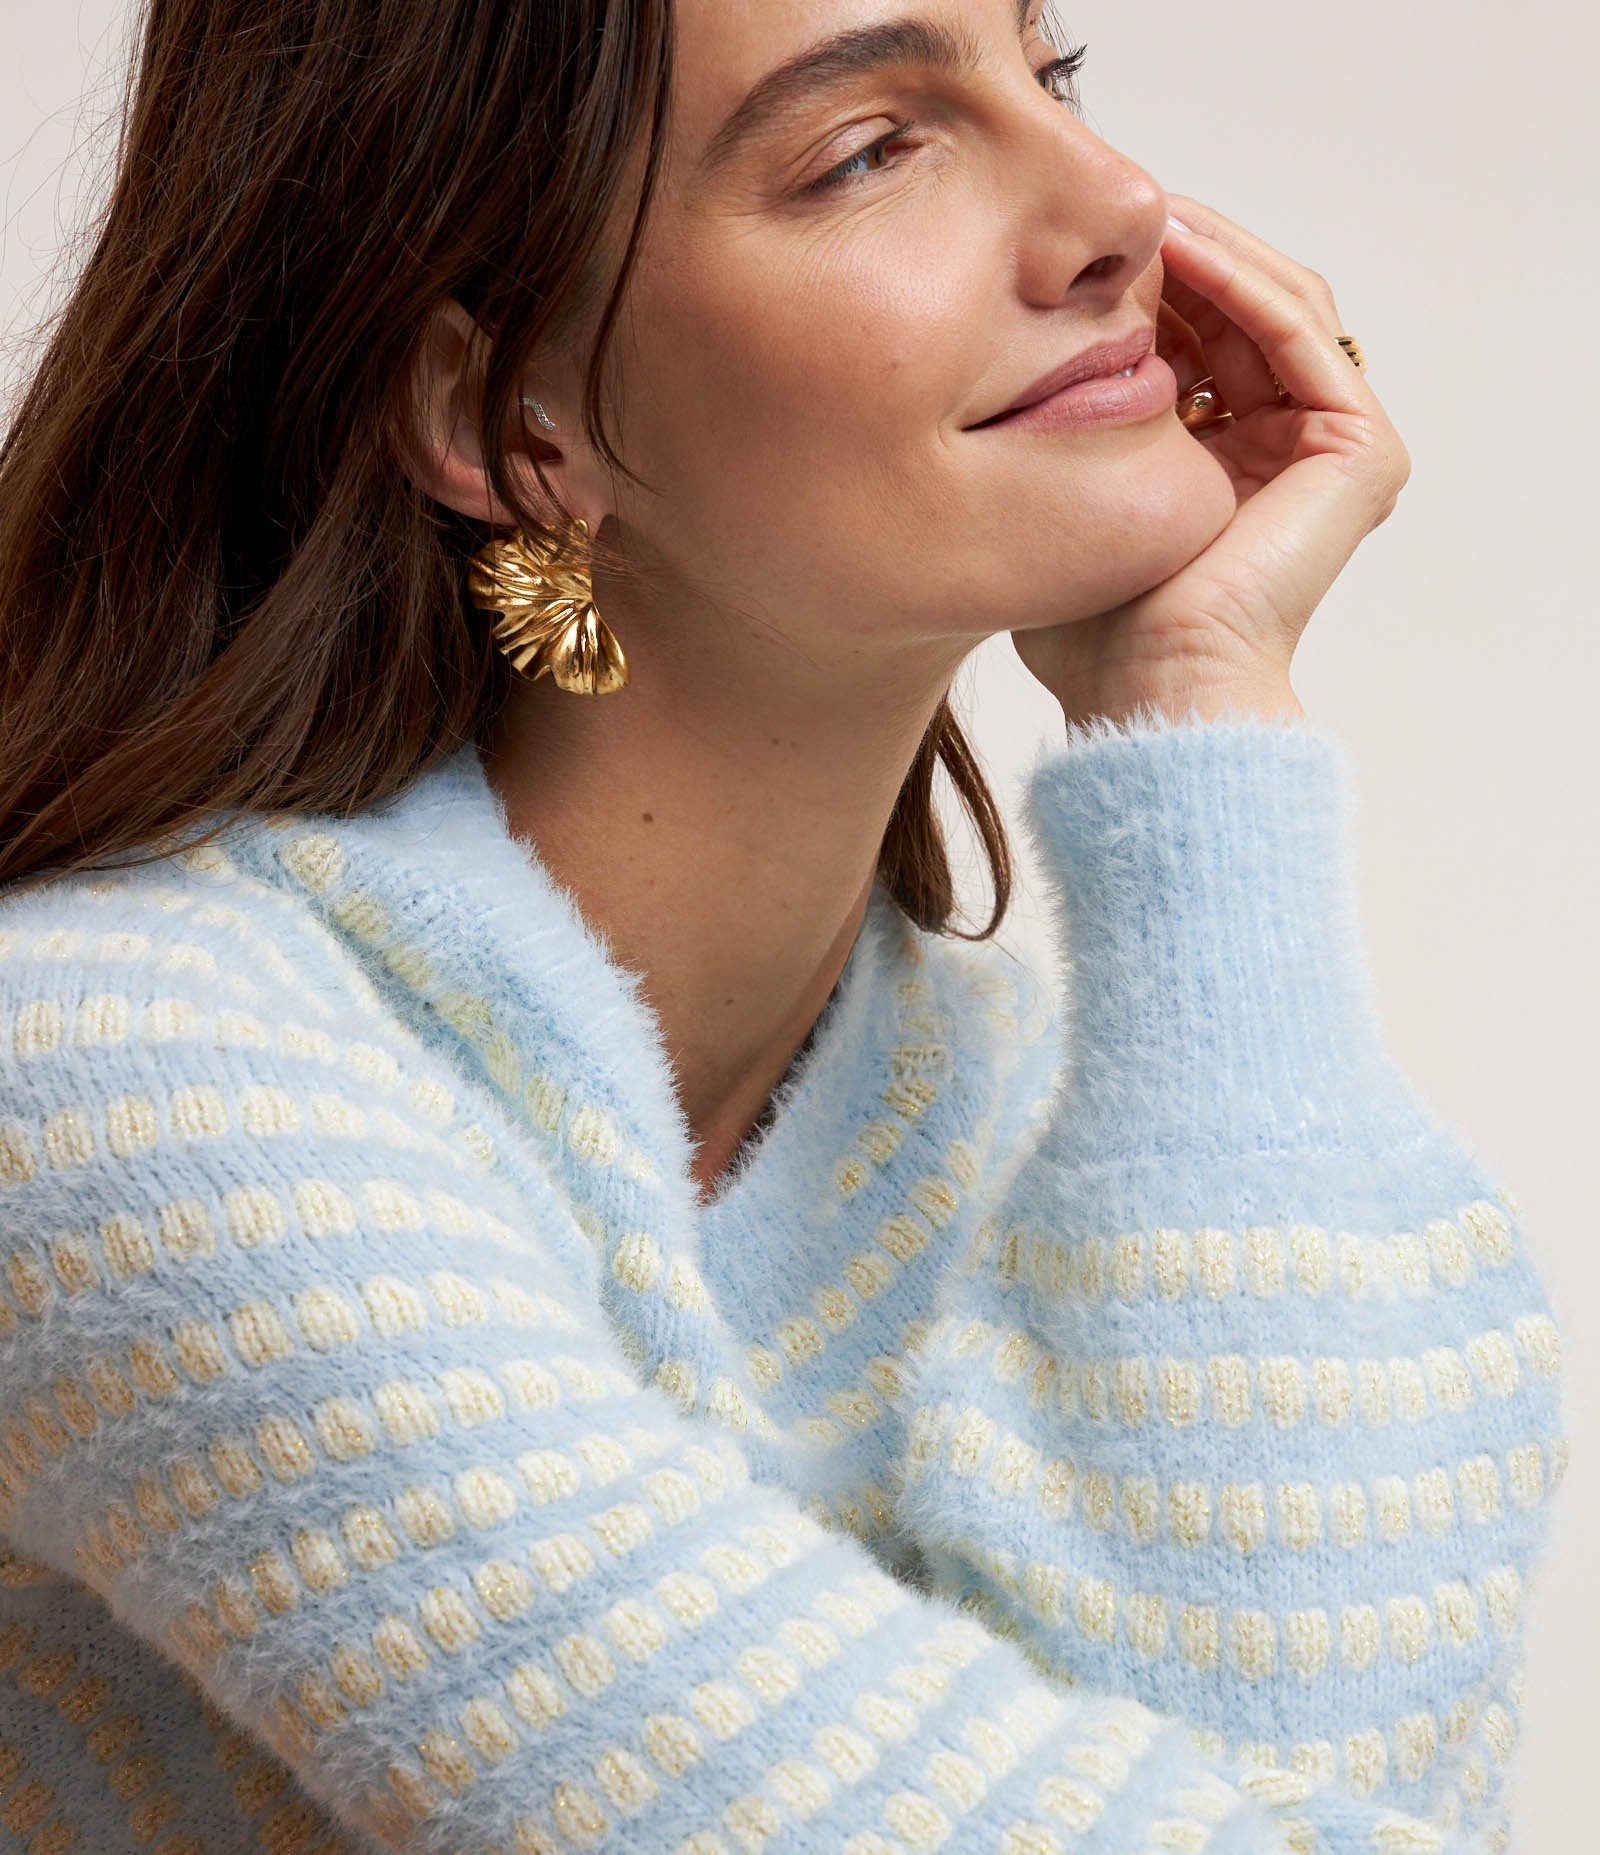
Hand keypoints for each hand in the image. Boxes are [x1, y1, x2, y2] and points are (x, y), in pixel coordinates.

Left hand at [1012, 193, 1410, 728]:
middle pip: (1246, 311)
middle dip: (1182, 255)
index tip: (1080, 249)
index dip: (1150, 286)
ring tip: (1142, 215)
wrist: (1148, 696)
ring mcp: (1336, 450)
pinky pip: (1296, 333)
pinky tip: (1174, 250)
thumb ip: (1061, 443)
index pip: (1205, 342)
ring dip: (1211, 251)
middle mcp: (1291, 451)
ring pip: (1278, 305)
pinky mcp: (1360, 452)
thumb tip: (1001, 375)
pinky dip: (1240, 281)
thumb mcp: (1066, 511)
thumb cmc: (1096, 638)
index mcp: (1234, 466)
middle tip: (1114, 208)